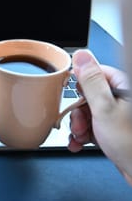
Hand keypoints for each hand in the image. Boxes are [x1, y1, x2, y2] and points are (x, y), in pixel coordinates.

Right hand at [69, 49, 131, 184]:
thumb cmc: (131, 144)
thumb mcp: (104, 109)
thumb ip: (91, 81)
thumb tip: (81, 56)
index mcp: (124, 87)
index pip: (96, 73)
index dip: (81, 85)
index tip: (74, 96)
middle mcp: (122, 99)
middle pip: (89, 95)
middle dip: (78, 112)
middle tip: (80, 123)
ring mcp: (118, 115)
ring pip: (88, 112)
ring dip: (79, 126)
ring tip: (81, 137)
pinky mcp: (114, 129)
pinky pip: (92, 125)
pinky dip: (83, 134)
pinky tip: (80, 143)